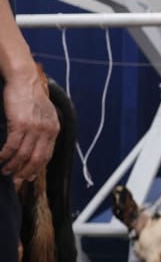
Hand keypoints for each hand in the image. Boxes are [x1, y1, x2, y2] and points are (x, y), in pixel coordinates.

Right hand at [0, 65, 58, 181]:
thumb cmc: (31, 95)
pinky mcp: (20, 124)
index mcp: (54, 129)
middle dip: (25, 172)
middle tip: (16, 181)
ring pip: (23, 154)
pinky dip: (5, 154)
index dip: (37, 168)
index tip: (29, 177)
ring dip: (13, 165)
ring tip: (5, 171)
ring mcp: (34, 128)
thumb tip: (38, 144)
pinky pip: (12, 145)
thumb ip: (45, 129)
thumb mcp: (46, 114)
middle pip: (37, 159)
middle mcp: (46, 131)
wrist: (25, 80)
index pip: (47, 155)